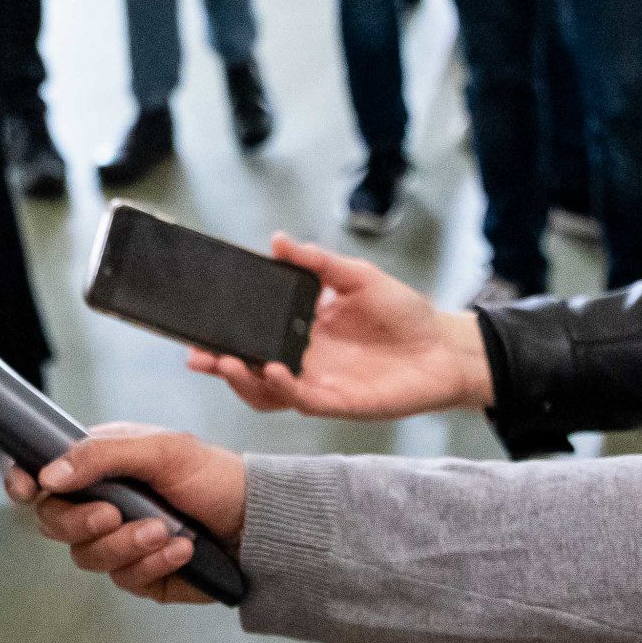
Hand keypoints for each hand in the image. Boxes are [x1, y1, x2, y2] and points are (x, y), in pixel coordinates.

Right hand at [3, 425, 248, 603]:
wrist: (258, 522)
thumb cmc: (212, 475)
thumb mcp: (162, 450)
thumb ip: (102, 456)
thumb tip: (49, 476)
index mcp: (98, 465)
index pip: (42, 473)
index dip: (22, 480)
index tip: (25, 488)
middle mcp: (101, 503)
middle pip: (53, 522)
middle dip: (80, 522)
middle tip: (113, 515)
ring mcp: (117, 542)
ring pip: (86, 556)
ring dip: (126, 545)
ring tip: (166, 531)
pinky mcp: (139, 575)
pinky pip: (124, 578)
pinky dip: (153, 564)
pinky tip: (183, 548)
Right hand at [181, 235, 494, 417]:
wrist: (445, 346)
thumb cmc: (403, 313)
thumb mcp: (356, 277)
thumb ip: (316, 262)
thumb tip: (278, 240)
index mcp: (301, 332)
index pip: (253, 336)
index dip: (224, 335)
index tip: (196, 329)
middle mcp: (304, 362)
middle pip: (251, 369)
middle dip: (220, 364)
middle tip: (198, 355)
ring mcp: (320, 385)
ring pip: (269, 392)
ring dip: (245, 381)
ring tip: (228, 362)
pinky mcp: (341, 402)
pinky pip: (305, 400)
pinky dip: (286, 388)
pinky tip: (276, 371)